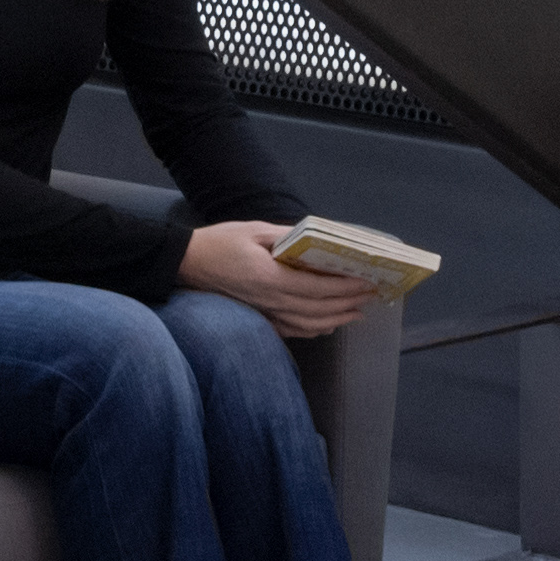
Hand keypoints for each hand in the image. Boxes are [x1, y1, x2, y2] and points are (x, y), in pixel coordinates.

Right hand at [183, 219, 369, 337]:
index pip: (318, 288)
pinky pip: (293, 330)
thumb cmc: (219, 243)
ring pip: (309, 325)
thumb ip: (287, 236)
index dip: (345, 288)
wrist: (187, 264)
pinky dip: (315, 329)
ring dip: (336, 319)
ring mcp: (264, 314)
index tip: (367, 282)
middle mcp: (270, 301)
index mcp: (270, 278)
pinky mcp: (259, 319)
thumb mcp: (254, 230)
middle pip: (319, 310)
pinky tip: (327, 325)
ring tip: (357, 312)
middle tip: (372, 296)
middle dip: (348, 304)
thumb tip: (318, 238)